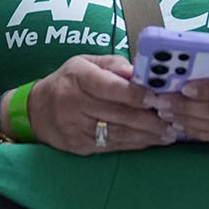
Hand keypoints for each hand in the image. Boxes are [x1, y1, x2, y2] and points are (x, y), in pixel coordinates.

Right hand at [28, 54, 172, 154]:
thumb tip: (138, 71)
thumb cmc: (68, 81)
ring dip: (146, 135)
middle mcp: (74, 103)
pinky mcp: (79, 146)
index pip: (110, 87)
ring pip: (117, 133)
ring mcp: (75, 127)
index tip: (158, 98)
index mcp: (78, 77)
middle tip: (172, 120)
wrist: (36, 111)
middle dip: (149, 119)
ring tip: (168, 134)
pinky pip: (110, 146)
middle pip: (117, 114)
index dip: (136, 95)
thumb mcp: (85, 62)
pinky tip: (150, 142)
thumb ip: (113, 64)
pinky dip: (133, 145)